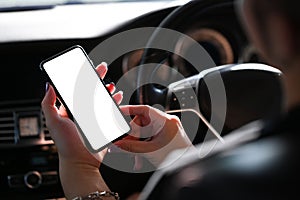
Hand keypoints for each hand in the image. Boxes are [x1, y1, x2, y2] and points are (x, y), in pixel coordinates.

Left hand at [41, 62, 121, 197]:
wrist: (81, 162)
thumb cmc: (66, 145)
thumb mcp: (53, 121)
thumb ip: (48, 103)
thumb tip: (48, 86)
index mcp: (69, 110)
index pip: (75, 89)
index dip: (80, 78)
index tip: (85, 68)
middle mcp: (81, 113)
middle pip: (90, 91)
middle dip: (96, 78)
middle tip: (102, 68)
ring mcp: (93, 118)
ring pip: (102, 99)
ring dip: (106, 90)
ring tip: (110, 84)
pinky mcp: (103, 124)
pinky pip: (110, 110)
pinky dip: (114, 102)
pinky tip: (117, 97)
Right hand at [114, 105, 192, 167]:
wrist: (189, 169)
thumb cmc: (178, 160)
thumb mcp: (150, 152)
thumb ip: (131, 148)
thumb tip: (117, 145)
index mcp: (166, 121)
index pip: (145, 110)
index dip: (130, 109)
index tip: (119, 111)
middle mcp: (168, 123)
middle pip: (142, 124)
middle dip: (133, 138)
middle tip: (126, 147)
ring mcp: (167, 130)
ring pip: (145, 133)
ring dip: (138, 146)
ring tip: (136, 159)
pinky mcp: (166, 137)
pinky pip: (150, 138)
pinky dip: (144, 148)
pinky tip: (141, 159)